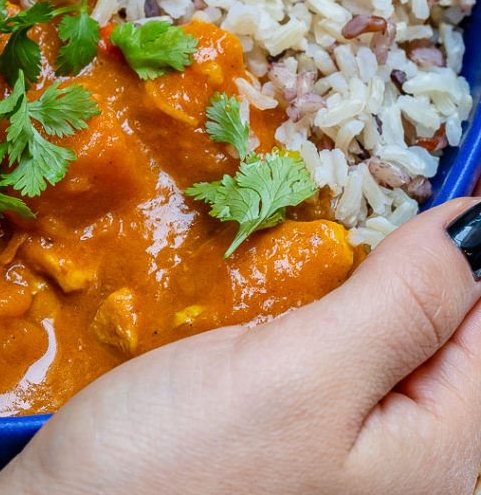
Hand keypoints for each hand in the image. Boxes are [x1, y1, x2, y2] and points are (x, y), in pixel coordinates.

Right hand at [0, 198, 480, 494]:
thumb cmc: (182, 464)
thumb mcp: (302, 374)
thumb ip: (403, 302)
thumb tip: (472, 224)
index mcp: (448, 453)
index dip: (461, 240)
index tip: (396, 171)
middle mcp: (417, 460)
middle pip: (446, 325)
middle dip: (401, 254)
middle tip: (338, 205)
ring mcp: (355, 451)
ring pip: (389, 331)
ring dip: (356, 272)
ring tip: (300, 239)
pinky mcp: (300, 434)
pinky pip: (340, 352)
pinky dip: (317, 301)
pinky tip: (275, 284)